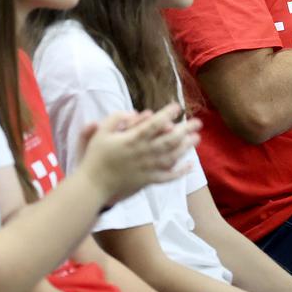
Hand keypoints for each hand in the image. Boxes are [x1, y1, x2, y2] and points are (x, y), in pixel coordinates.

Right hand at [77, 103, 199, 201]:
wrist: (93, 184)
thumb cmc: (96, 157)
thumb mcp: (101, 132)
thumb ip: (116, 118)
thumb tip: (135, 113)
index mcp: (132, 140)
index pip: (154, 124)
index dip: (168, 114)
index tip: (177, 107)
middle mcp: (143, 153)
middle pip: (170, 139)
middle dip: (185, 130)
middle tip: (198, 122)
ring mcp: (147, 168)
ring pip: (172, 156)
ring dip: (186, 147)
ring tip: (197, 138)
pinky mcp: (148, 180)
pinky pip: (167, 177)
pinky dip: (180, 172)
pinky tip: (190, 165)